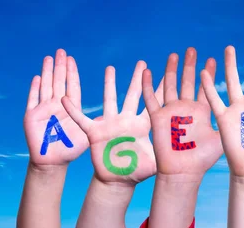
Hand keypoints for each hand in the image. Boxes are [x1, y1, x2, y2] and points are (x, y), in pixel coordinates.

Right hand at [23, 49, 88, 165]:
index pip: (72, 86)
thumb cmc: (71, 149)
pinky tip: (36, 78)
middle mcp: (57, 105)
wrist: (53, 162)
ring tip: (48, 58)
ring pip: (46, 86)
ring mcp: (43, 109)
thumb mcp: (87, 135)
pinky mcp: (31, 117)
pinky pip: (32, 100)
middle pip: (59, 82)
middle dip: (60, 67)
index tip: (72, 59)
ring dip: (47, 72)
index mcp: (71, 107)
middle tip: (61, 51)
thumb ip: (96, 124)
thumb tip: (111, 115)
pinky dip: (34, 89)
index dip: (72, 72)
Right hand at [62, 61, 163, 184]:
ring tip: (110, 68)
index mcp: (141, 125)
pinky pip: (81, 119)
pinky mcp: (95, 132)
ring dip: (109, 84)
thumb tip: (179, 149)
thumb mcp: (154, 162)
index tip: (167, 74)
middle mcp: (126, 120)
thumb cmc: (137, 171)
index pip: (152, 104)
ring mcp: (110, 124)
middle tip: (142, 62)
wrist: (117, 180)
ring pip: (109, 99)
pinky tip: (64, 99)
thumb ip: (163, 152)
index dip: (158, 90)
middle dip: (137, 78)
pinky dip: (73, 110)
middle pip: (132, 95)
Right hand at [142, 48, 221, 177]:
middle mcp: (186, 109)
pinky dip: (148, 85)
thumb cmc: (203, 159)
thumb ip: (230, 123)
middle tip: (192, 49)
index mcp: (201, 111)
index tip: (213, 58)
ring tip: (174, 55)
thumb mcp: (220, 138)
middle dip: (190, 65)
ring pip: (170, 85)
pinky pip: (151, 99)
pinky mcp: (158, 118)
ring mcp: (171, 112)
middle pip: (187, 81)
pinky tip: (147, 71)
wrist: (183, 172)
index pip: (205, 87)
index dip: (208, 73)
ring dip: (171, 70)